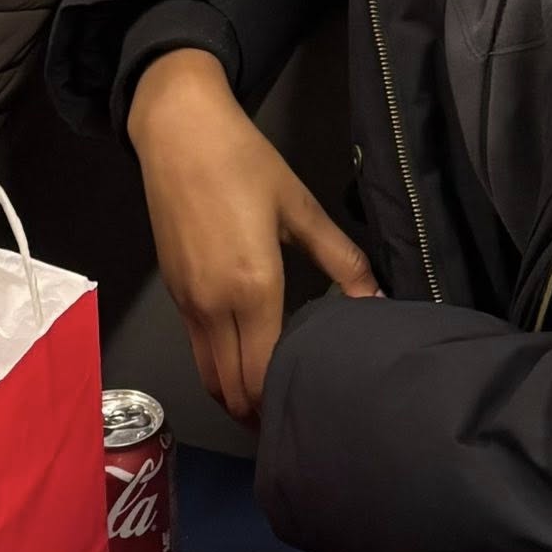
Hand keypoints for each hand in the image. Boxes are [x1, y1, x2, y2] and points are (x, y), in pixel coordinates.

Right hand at [128, 49, 378, 421]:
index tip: (311, 411)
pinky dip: (218, 369)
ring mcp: (188, 302)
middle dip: (259, 414)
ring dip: (236, 397)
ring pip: (209, 375)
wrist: (178, 131)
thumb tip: (377, 299)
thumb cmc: (244, 162)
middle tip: (295, 420)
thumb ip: (340, 259)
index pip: (262, 374)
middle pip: (231, 389)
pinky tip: (244, 361)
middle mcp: (214, 306)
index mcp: (252, 289)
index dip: (282, 402)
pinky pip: (197, 349)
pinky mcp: (174, 292)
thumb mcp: (300, 206)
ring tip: (270, 405)